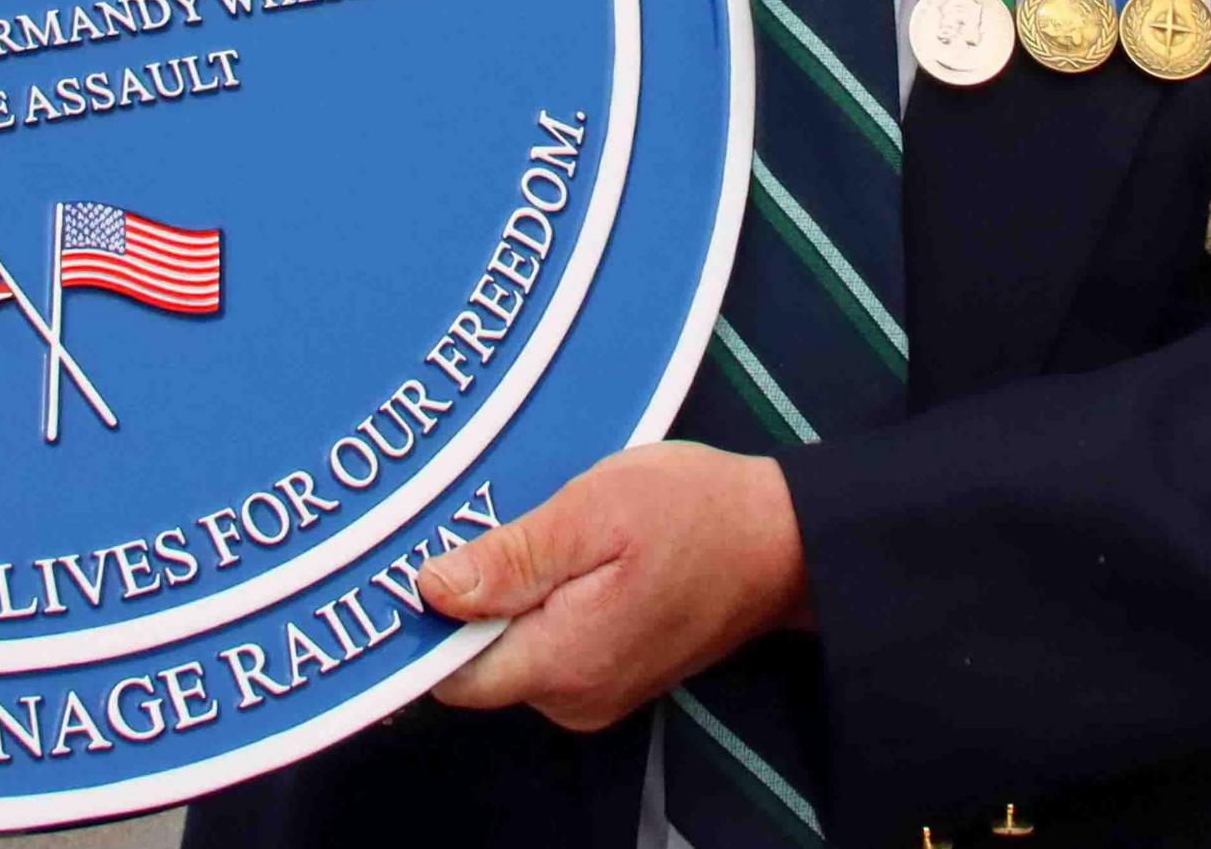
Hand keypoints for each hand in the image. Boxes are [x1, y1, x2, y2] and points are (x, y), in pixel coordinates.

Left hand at [421, 442, 807, 732]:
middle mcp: (574, 699)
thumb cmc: (697, 513)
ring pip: (513, 653)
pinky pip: (549, 648)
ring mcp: (597, 693)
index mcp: (565, 663)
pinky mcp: (612, 677)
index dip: (429, 619)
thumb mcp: (596, 511)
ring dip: (512, 597)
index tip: (426, 557)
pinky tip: (567, 554)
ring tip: (543, 531)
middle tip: (496, 522)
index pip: (451, 674)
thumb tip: (433, 588)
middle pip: (478, 664)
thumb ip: (514, 558)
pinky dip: (544, 605)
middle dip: (475, 599)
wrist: (784, 540)